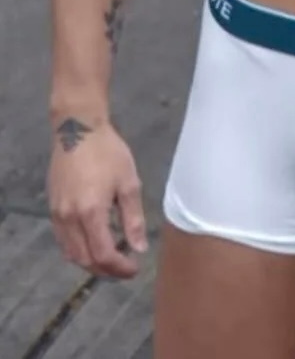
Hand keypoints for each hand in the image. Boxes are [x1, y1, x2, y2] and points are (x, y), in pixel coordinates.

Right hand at [48, 119, 147, 278]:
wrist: (78, 128)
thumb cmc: (108, 152)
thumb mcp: (128, 183)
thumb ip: (134, 219)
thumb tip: (139, 248)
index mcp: (91, 212)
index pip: (103, 255)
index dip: (120, 268)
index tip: (134, 269)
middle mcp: (69, 218)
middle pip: (85, 260)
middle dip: (106, 270)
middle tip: (125, 268)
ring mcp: (57, 214)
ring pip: (71, 253)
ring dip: (91, 262)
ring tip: (111, 258)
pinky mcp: (52, 208)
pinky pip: (63, 240)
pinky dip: (78, 250)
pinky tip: (93, 243)